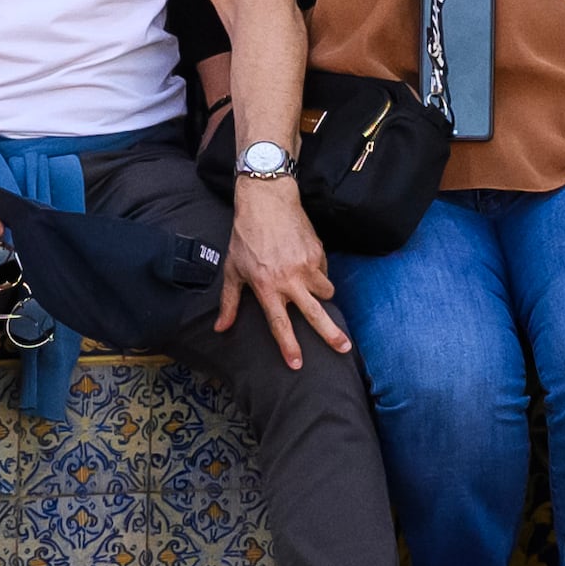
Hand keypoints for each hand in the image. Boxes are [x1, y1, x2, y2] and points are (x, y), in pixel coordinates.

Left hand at [215, 175, 354, 370]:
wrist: (267, 201)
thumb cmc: (245, 237)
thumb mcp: (232, 270)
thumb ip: (229, 302)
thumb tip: (220, 328)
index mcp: (266, 286)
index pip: (279, 323)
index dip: (289, 346)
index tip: (297, 364)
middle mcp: (289, 279)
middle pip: (315, 314)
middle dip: (331, 334)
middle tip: (344, 348)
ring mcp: (307, 265)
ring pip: (325, 292)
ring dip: (323, 297)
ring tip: (315, 294)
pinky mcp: (318, 252)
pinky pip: (325, 271)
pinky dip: (319, 273)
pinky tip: (306, 264)